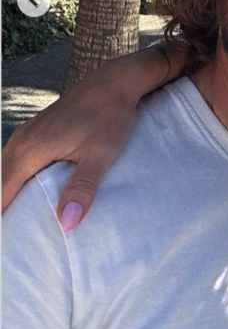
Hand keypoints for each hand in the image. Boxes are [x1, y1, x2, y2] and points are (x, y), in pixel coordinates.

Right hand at [2, 60, 136, 228]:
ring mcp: (25, 135)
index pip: (1, 194)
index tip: (7, 247)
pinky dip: (12, 181)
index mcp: (29, 151)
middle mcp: (20, 142)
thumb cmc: (109, 116)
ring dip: (5, 196)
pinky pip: (12, 162)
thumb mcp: (100, 156)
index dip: (1, 218)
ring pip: (3, 173)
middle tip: (12, 243)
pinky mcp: (34, 132)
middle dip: (1, 211)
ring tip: (14, 223)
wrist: (115, 81)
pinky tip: (22, 195)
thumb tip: (65, 224)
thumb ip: (81, 188)